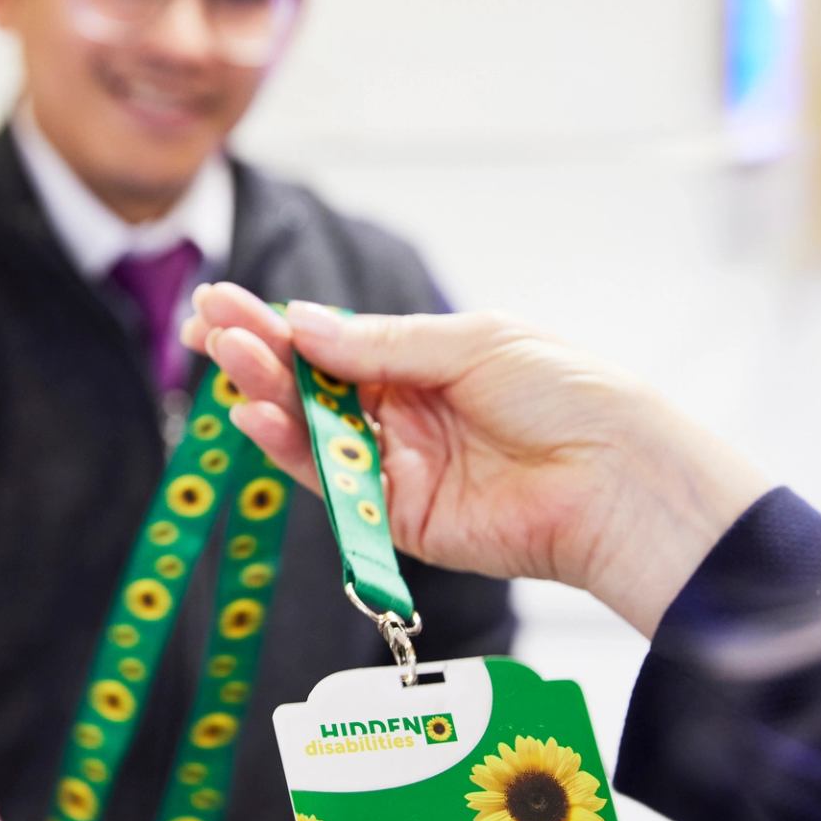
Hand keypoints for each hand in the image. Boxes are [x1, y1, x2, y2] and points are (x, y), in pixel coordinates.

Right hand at [183, 283, 770, 635]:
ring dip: (265, 393)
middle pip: (311, 384)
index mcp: (424, 362)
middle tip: (204, 324)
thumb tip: (305, 323)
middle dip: (257, 352)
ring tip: (227, 358)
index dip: (277, 324)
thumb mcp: (472, 342)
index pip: (333, 341)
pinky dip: (291, 452)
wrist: (616, 478)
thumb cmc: (568, 395)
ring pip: (312, 430)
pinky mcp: (398, 518)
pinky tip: (257, 417)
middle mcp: (403, 414)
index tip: (222, 303)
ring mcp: (397, 466)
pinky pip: (334, 485)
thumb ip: (383, 343)